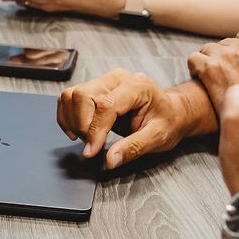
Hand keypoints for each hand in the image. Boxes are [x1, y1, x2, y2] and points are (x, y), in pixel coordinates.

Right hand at [57, 69, 216, 167]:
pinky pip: (69, 97)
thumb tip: (110, 160)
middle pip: (83, 95)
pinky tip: (79, 130)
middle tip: (92, 145)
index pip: (106, 105)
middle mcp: (117, 78)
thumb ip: (133, 148)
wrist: (170, 111)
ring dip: (72, 120)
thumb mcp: (158, 138)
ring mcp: (103, 80)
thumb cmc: (167, 121)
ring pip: (72, 95)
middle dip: (82, 125)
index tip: (91, 152)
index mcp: (137, 86)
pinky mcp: (94, 87)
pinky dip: (68, 116)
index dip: (95, 130)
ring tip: (87, 138)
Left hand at [187, 29, 238, 100]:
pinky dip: (195, 71)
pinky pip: (194, 59)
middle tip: (227, 79)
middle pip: (227, 43)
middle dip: (226, 59)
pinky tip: (203, 84)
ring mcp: (230, 54)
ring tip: (215, 83)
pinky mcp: (210, 66)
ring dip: (210, 63)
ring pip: (209, 49)